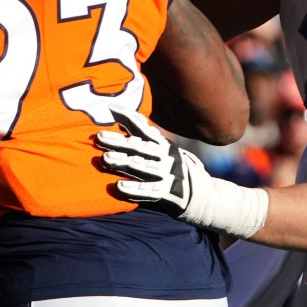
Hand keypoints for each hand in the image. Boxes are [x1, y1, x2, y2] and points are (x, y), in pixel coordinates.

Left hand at [95, 106, 267, 238]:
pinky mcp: (169, 195)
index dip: (128, 118)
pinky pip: (149, 192)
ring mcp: (168, 176)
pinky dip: (134, 190)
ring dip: (124, 163)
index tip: (111, 108)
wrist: (207, 198)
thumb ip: (147, 139)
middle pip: (139, 148)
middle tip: (99, 137)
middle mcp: (166, 158)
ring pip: (143, 168)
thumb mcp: (167, 152)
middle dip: (119, 142)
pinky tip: (118, 187)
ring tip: (105, 159)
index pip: (143, 129)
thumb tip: (126, 118)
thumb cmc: (177, 172)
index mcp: (163, 146)